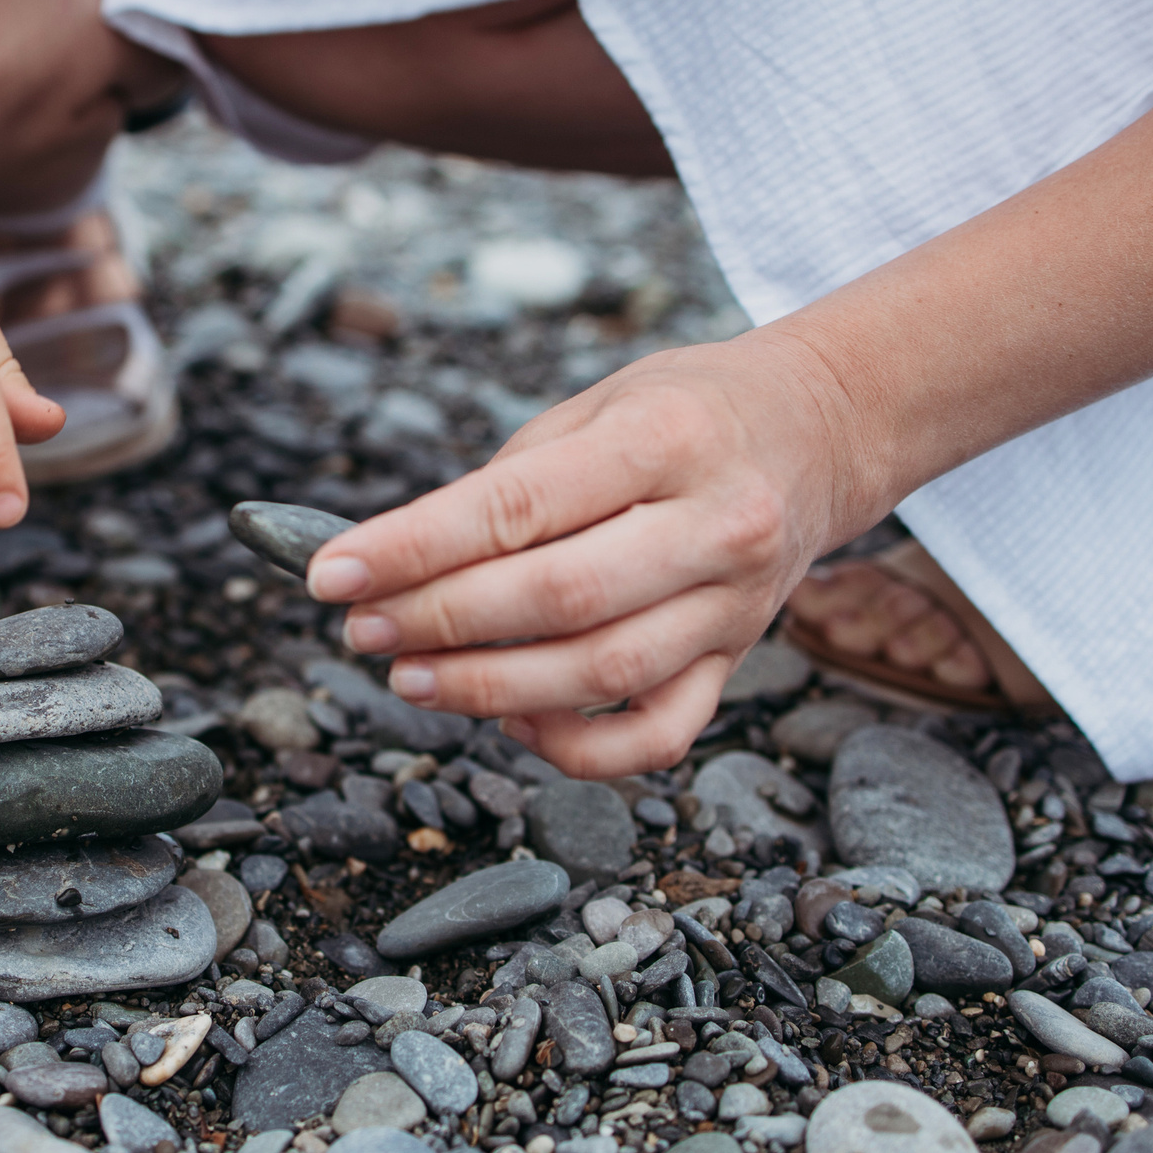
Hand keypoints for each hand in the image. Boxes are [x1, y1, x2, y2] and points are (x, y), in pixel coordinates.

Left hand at [305, 330, 868, 776]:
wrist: (818, 431)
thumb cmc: (682, 413)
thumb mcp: (595, 407)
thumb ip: (507, 484)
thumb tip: (391, 561)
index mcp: (666, 437)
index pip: (519, 505)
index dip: (415, 547)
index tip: (334, 572)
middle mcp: (714, 523)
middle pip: (560, 597)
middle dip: (440, 621)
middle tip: (362, 630)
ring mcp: (735, 602)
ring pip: (604, 671)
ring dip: (489, 687)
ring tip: (410, 677)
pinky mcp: (738, 659)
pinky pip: (658, 735)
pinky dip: (576, 745)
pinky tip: (513, 720)